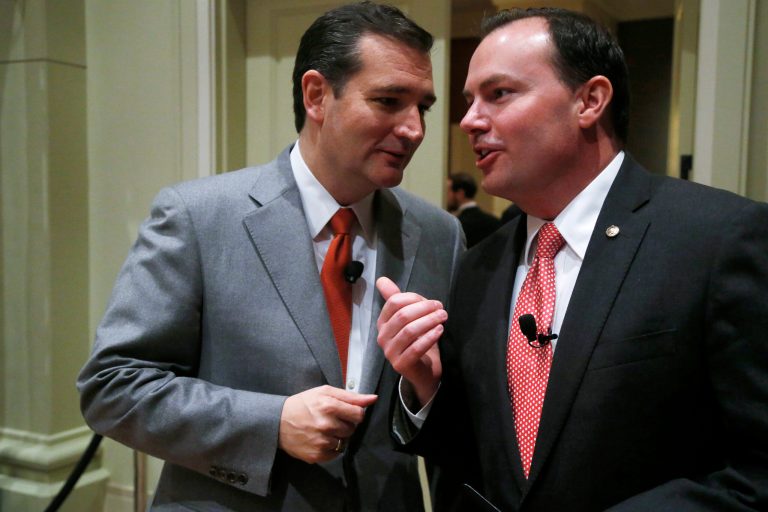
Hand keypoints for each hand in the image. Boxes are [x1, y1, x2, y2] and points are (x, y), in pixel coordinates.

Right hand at [279, 385, 376, 463]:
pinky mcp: (317, 455)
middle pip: (352, 429)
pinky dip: (330, 447)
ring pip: (345, 442)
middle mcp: (326, 425)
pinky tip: (319, 439)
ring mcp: (321, 442)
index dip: (354, 413)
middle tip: (331, 419)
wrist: (277, 422)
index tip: (346, 412)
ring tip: (323, 429)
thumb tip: (373, 399)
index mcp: (329, 406)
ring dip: (338, 436)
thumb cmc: (303, 404)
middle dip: (345, 424)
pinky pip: (336, 453)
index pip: (359, 414)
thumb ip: (351, 396)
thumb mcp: (325, 392)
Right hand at [376, 277, 444, 407]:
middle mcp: (382, 337)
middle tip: (441, 308)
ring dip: (429, 321)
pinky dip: (430, 337)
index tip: (432, 302)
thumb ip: (397, 299)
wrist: (422, 372)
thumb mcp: (408, 319)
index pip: (394, 302)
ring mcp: (390, 352)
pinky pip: (416, 348)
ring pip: (409, 331)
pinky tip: (440, 330)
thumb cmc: (416, 341)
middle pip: (402, 315)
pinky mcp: (401, 364)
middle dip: (424, 309)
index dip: (414, 298)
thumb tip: (381, 279)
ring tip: (443, 317)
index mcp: (382, 322)